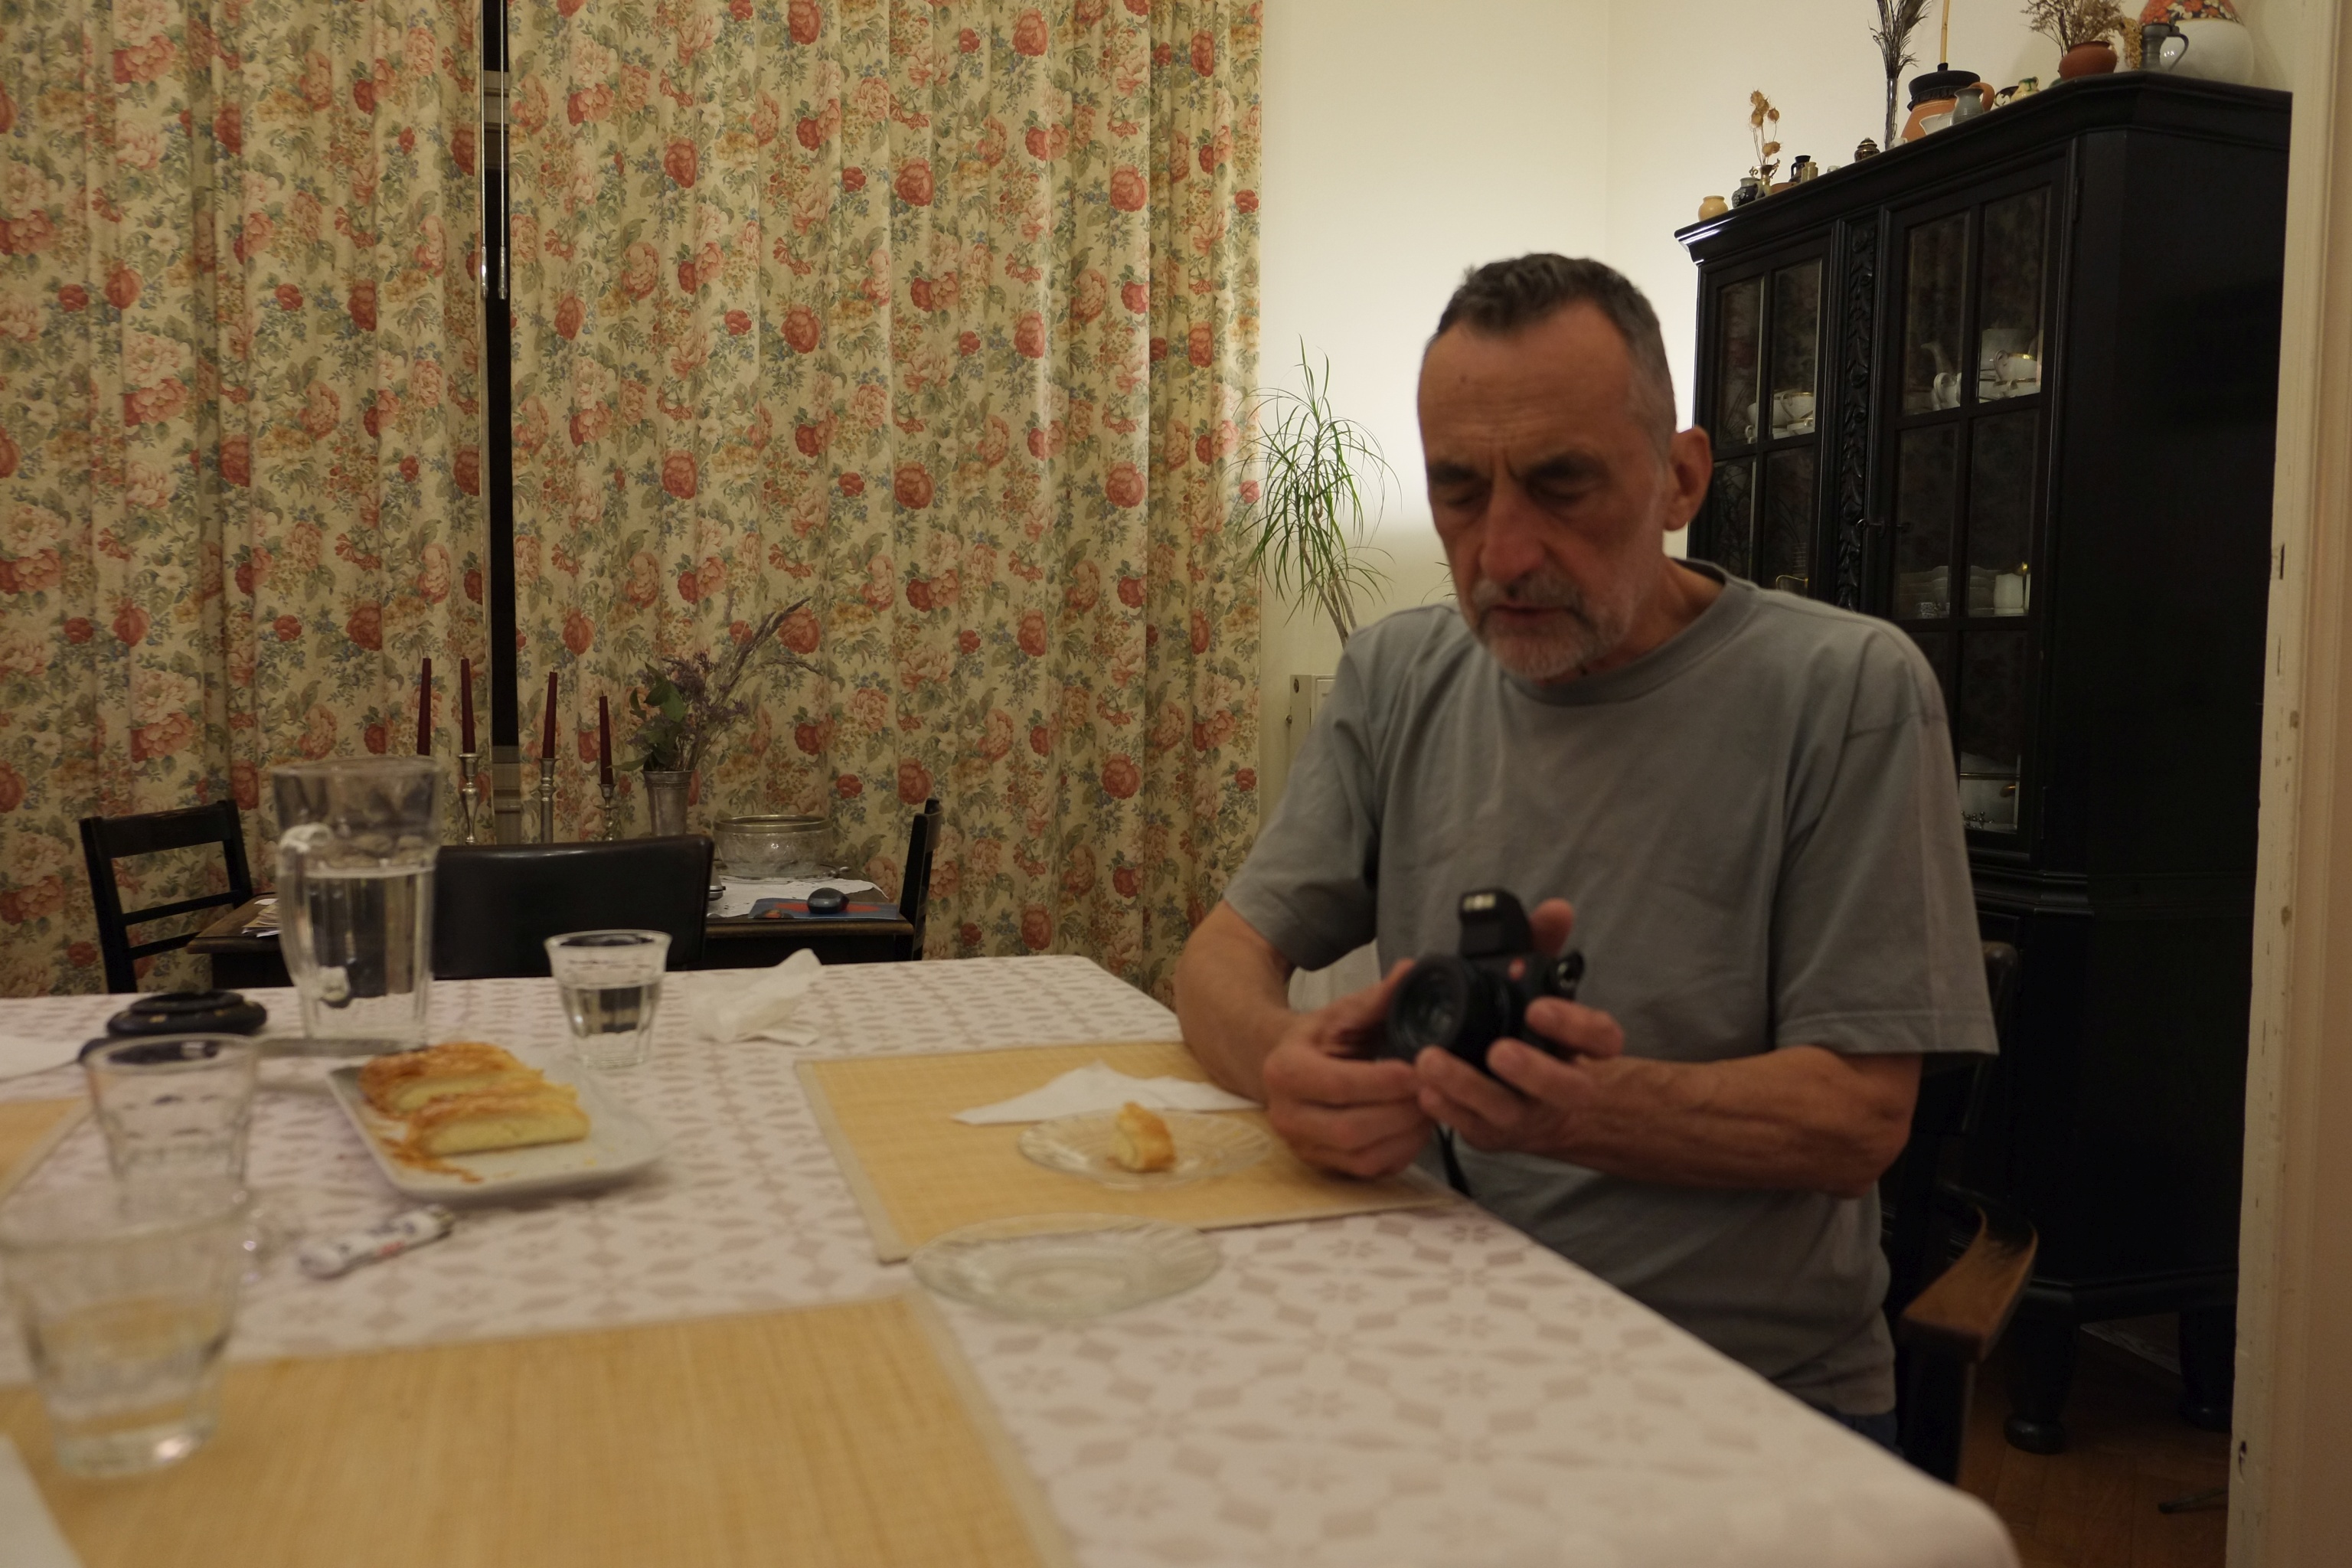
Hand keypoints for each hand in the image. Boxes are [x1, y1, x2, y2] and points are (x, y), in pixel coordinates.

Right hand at [1261, 962, 1431, 1178]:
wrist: (1282, 1068)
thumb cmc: (1317, 1040)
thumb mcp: (1341, 1013)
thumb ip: (1377, 998)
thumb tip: (1412, 971)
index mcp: (1286, 1071)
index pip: (1339, 1084)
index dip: (1384, 1082)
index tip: (1420, 1070)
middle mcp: (1287, 1116)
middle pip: (1351, 1128)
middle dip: (1401, 1112)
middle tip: (1436, 1091)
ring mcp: (1303, 1147)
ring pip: (1362, 1157)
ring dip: (1406, 1136)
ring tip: (1432, 1108)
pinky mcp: (1323, 1166)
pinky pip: (1368, 1172)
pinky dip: (1400, 1153)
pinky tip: (1417, 1128)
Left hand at [1412, 898, 1628, 1159]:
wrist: (1533, 1103)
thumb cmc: (1530, 1032)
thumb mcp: (1537, 986)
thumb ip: (1544, 946)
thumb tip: (1556, 909)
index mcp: (1580, 1048)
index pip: (1602, 1039)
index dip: (1577, 1026)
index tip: (1538, 1009)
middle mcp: (1561, 1086)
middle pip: (1565, 1087)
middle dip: (1533, 1070)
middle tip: (1497, 1050)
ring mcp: (1526, 1113)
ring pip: (1506, 1110)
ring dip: (1468, 1087)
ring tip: (1430, 1062)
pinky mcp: (1491, 1133)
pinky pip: (1470, 1127)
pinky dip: (1447, 1110)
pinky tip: (1422, 1091)